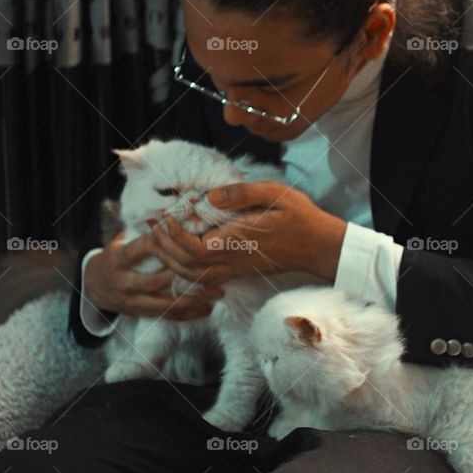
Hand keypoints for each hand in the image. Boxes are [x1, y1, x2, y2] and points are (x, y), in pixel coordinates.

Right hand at [84, 230, 224, 320]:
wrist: (94, 286)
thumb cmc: (115, 257)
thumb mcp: (121, 240)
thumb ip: (143, 231)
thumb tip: (169, 214)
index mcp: (118, 258)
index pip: (142, 249)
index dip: (164, 243)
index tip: (187, 237)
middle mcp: (124, 281)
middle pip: (156, 281)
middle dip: (185, 276)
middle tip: (211, 271)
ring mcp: (131, 300)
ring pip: (165, 303)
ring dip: (193, 300)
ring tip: (216, 293)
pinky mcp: (139, 312)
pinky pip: (166, 316)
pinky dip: (188, 314)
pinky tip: (206, 309)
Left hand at [151, 180, 346, 286]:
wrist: (318, 246)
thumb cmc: (299, 217)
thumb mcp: (275, 194)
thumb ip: (242, 194)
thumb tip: (209, 196)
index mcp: (238, 241)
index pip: (194, 248)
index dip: (173, 235)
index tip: (166, 215)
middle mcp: (233, 260)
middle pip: (186, 266)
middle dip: (164, 247)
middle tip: (153, 223)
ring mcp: (235, 269)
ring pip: (192, 276)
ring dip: (171, 259)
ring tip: (161, 237)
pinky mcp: (238, 272)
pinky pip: (204, 278)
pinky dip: (185, 268)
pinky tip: (180, 252)